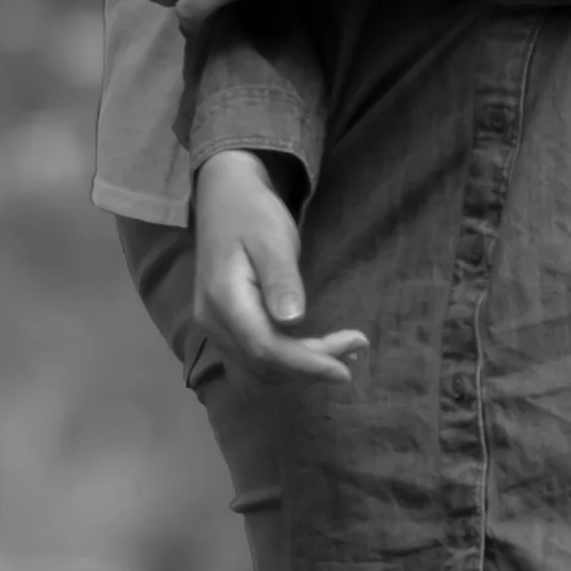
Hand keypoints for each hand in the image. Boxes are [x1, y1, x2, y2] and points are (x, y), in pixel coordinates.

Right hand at [194, 150, 365, 386]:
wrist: (224, 198)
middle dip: (312, 366)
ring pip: (259, 372)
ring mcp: (216, 329)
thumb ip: (280, 278)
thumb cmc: (252, 212)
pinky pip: (255, 361)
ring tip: (345, 355)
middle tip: (357, 346)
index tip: (345, 368)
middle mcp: (214, 324)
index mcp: (224, 300)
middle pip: (264, 365)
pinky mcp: (225, 329)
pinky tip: (315, 355)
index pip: (265, 349)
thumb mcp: (271, 236)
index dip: (305, 364)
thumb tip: (292, 321)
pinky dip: (287, 365)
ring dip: (302, 371)